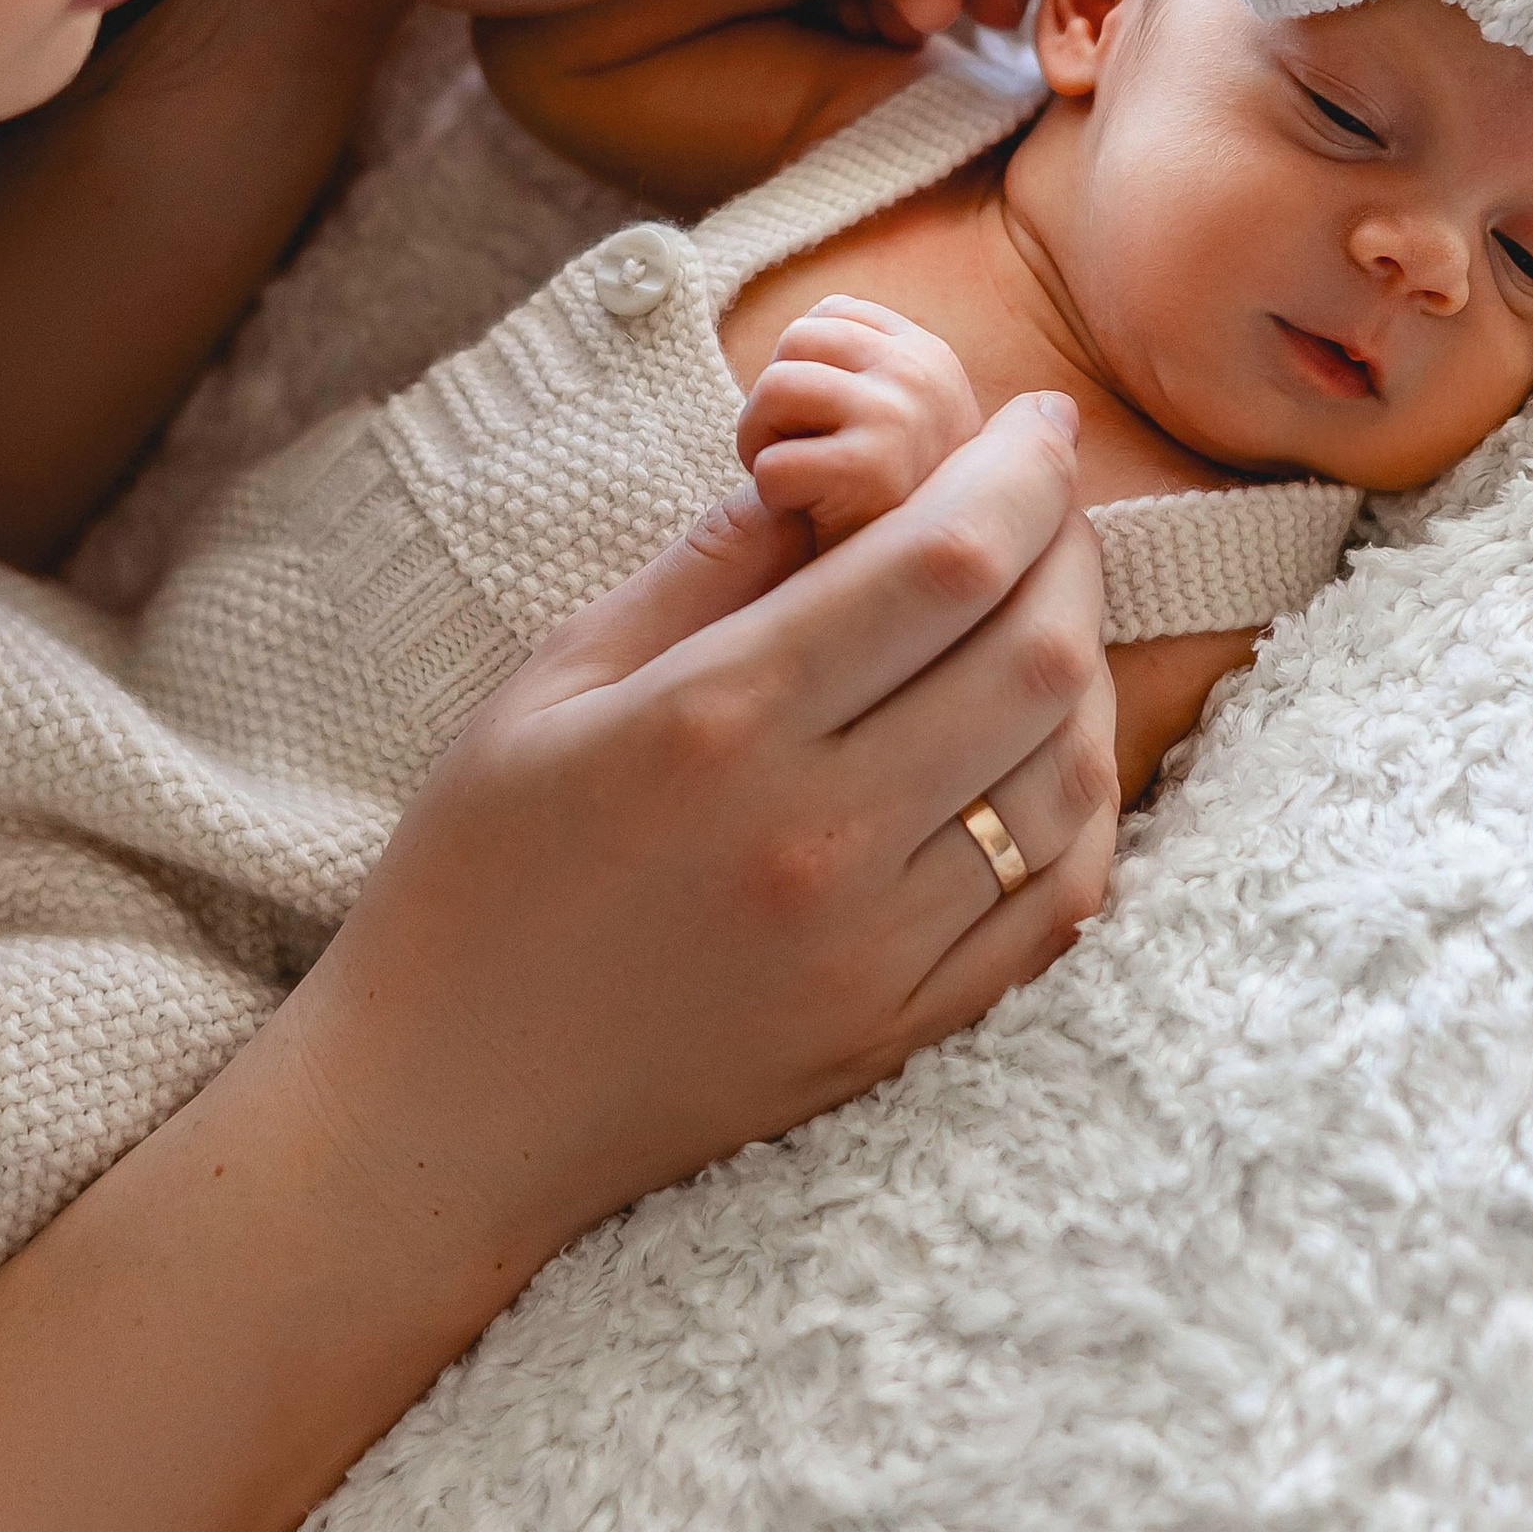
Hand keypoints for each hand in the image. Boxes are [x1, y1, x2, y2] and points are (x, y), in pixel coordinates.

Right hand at [311, 390, 1117, 1252]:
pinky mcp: (900, 1030)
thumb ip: (704, 566)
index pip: (941, 563)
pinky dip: (1083, 805)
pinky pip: (1058, 901)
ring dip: (1086, 669)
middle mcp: (817, 833)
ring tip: (1049, 612)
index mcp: (719, 722)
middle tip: (1049, 501)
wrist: (447, 1111)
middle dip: (1068, 548)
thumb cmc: (477, 873)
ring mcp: (874, 947)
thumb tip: (824, 466)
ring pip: (1066, 772)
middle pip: (1032, 654)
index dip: (1019, 472)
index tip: (1036, 421)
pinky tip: (1050, 747)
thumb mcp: (555, 680)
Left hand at [735, 296, 983, 545]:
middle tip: (801, 453)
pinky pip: (770, 464)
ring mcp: (899, 419)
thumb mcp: (902, 418)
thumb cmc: (888, 502)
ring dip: (762, 442)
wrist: (919, 587)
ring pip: (774, 389)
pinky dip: (771, 494)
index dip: (805, 367)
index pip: (831, 314)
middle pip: (795, 340)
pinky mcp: (868, 473)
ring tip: (797, 479)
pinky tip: (806, 513)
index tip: (824, 422)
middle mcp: (923, 376)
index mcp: (931, 356)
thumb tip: (820, 312)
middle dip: (777, 400)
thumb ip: (869, 364)